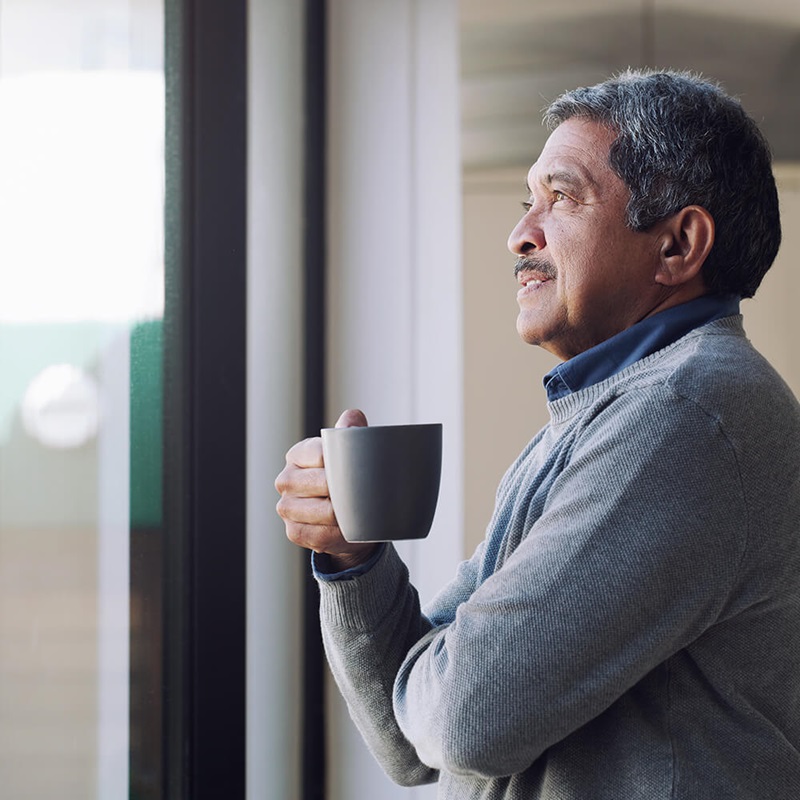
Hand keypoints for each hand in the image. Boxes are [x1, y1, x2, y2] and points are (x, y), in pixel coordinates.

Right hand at [275, 409, 377, 569]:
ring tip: (359, 512)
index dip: (343, 464)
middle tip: (366, 493)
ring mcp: (286, 507)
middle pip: (321, 483)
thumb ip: (352, 433)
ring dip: (344, 515)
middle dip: (346, 490)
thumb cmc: (347, 480)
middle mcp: (286, 479)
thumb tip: (354, 418)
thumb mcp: (350, 454)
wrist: (346, 518)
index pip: (321, 454)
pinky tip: (347, 529)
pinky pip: (318, 535)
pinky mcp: (293, 531)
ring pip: (321, 511)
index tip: (360, 469)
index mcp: (298, 454)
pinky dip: (337, 535)